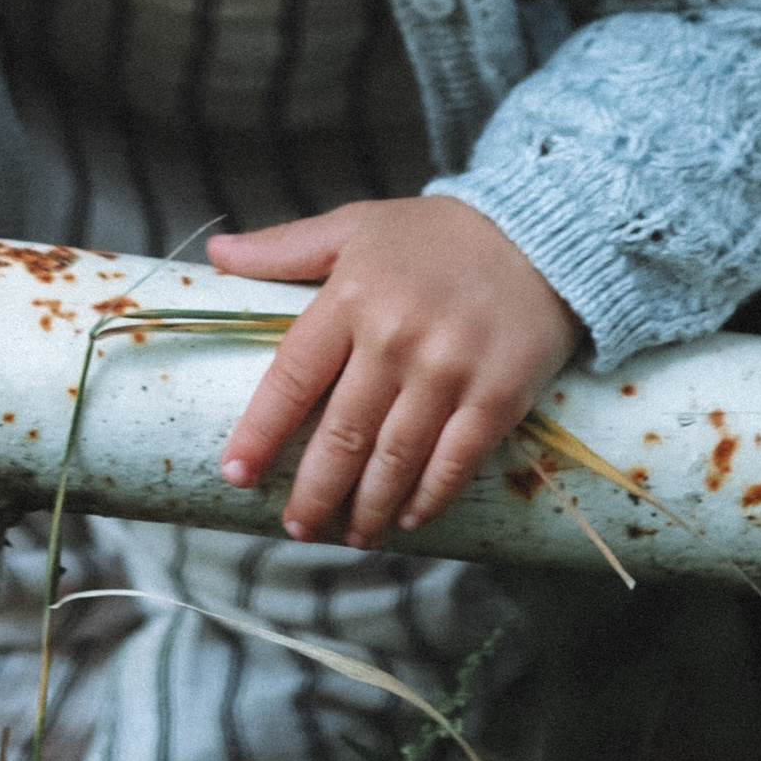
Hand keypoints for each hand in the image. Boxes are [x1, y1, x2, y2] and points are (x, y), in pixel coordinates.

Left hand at [209, 197, 579, 550]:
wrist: (543, 232)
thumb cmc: (438, 234)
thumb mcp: (357, 225)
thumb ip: (285, 248)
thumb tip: (217, 254)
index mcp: (352, 296)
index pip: (292, 377)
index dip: (262, 432)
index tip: (237, 473)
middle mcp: (396, 338)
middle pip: (342, 434)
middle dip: (314, 492)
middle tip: (297, 525)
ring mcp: (449, 370)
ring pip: (395, 459)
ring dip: (368, 506)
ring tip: (351, 534)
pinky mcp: (497, 395)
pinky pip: (454, 461)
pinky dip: (429, 498)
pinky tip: (409, 519)